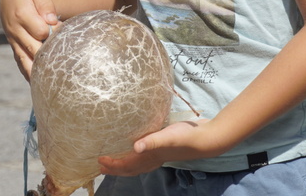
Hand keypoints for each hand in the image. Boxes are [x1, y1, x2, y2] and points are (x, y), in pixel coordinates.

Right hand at [0, 0, 58, 79]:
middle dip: (49, 55)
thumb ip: (45, 4)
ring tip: (53, 83)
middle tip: (65, 62)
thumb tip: (52, 20)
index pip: (40, 30)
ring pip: (26, 61)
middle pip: (34, 49)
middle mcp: (15, 31)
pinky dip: (30, 76)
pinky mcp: (15, 50)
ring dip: (38, 72)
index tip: (61, 31)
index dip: (53, 33)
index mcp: (21, 15)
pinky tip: (41, 86)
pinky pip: (22, 65)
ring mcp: (14, 42)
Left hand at [98, 119, 217, 176]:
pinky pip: (145, 157)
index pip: (127, 165)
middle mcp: (153, 158)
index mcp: (150, 157)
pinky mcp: (164, 148)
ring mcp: (159, 155)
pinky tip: (137, 148)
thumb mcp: (167, 136)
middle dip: (115, 168)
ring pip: (138, 164)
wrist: (206, 139)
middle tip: (101, 165)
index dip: (113, 165)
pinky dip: (137, 157)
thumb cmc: (186, 137)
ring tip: (114, 160)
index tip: (99, 160)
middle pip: (130, 168)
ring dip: (125, 164)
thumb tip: (135, 148)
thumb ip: (152, 142)